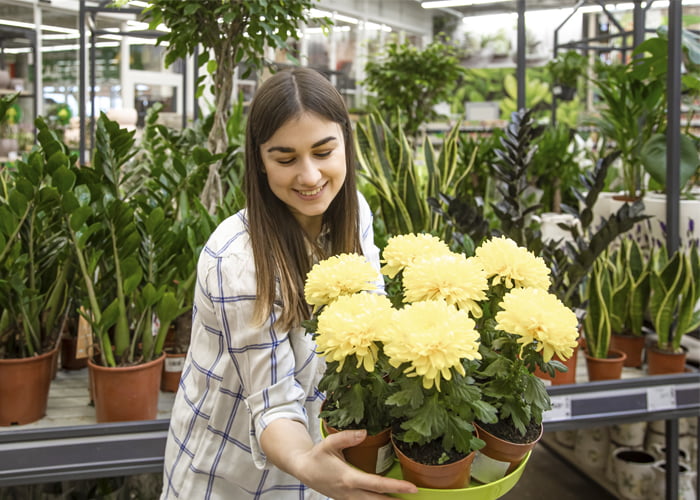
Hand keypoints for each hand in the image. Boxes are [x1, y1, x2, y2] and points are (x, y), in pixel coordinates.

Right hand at [296, 429, 417, 499]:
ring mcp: (349, 499)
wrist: (303, 470)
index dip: (396, 487)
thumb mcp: (329, 443)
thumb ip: (346, 437)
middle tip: (416, 498)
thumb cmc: (317, 456)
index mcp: (348, 478)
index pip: (377, 484)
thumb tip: (364, 432)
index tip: (412, 488)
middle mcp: (351, 492)